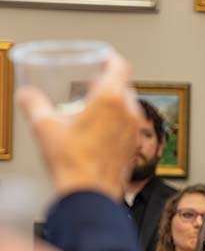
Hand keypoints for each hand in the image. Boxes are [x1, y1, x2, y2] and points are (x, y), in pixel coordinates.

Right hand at [15, 52, 139, 199]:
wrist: (91, 195)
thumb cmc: (73, 163)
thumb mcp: (45, 127)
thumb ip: (33, 104)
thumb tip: (25, 94)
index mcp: (110, 100)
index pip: (120, 66)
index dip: (110, 57)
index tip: (102, 56)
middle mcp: (128, 113)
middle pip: (124, 85)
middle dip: (108, 81)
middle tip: (91, 82)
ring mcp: (134, 131)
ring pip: (128, 105)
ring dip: (113, 101)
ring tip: (92, 105)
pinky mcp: (133, 147)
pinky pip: (129, 124)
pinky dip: (116, 119)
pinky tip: (98, 129)